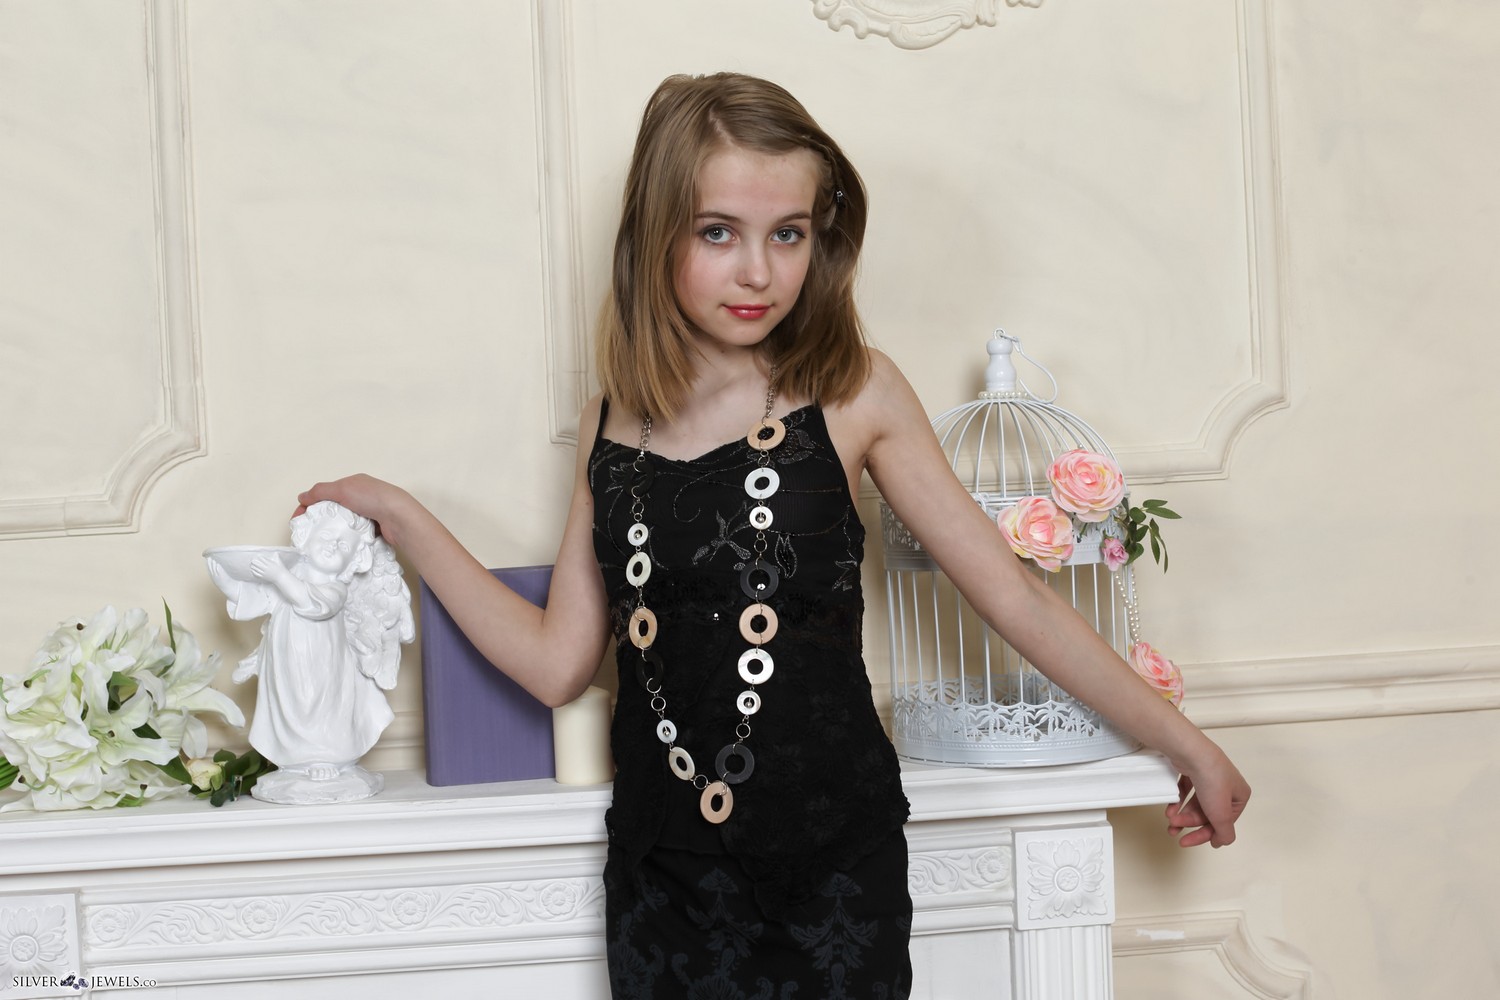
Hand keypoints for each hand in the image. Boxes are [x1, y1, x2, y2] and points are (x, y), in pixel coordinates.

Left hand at [250, 553, 286, 580]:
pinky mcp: (264, 577)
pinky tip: (252, 570)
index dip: (259, 557)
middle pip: (258, 564)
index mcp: (270, 564)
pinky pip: (257, 574)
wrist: (281, 577)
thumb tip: (275, 552)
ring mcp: (265, 573)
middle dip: (254, 562)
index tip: (257, 556)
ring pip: (256, 569)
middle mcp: (266, 568)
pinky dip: (254, 572)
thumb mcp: (279, 562)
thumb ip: (276, 557)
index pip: (263, 559)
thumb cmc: (281, 569)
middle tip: (252, 560)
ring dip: (253, 566)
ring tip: (251, 564)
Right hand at [295, 475, 411, 546]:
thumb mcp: (342, 489)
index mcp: (353, 484)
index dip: (309, 505)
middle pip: (333, 508)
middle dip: (320, 519)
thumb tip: (302, 497)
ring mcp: (368, 513)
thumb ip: (320, 491)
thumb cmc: (373, 498)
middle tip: (309, 532)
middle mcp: (361, 497)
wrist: (400, 517)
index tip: (298, 520)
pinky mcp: (374, 528)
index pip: (325, 493)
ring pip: (343, 522)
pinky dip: (347, 537)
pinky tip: (340, 542)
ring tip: (323, 539)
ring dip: (333, 529)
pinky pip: (354, 533)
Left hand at [1165, 750, 1250, 847]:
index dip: (1206, 834)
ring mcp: (1209, 777)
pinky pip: (1186, 791)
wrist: (1192, 753)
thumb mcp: (1222, 814)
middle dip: (1190, 823)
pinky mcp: (1193, 770)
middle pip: (1207, 813)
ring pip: (1196, 803)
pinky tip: (1170, 809)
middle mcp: (1226, 785)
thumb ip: (1224, 832)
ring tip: (1170, 822)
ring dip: (1182, 815)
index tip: (1190, 841)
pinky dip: (1178, 801)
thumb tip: (1222, 841)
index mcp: (1239, 795)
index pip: (1223, 821)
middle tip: (1174, 831)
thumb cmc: (1212, 781)